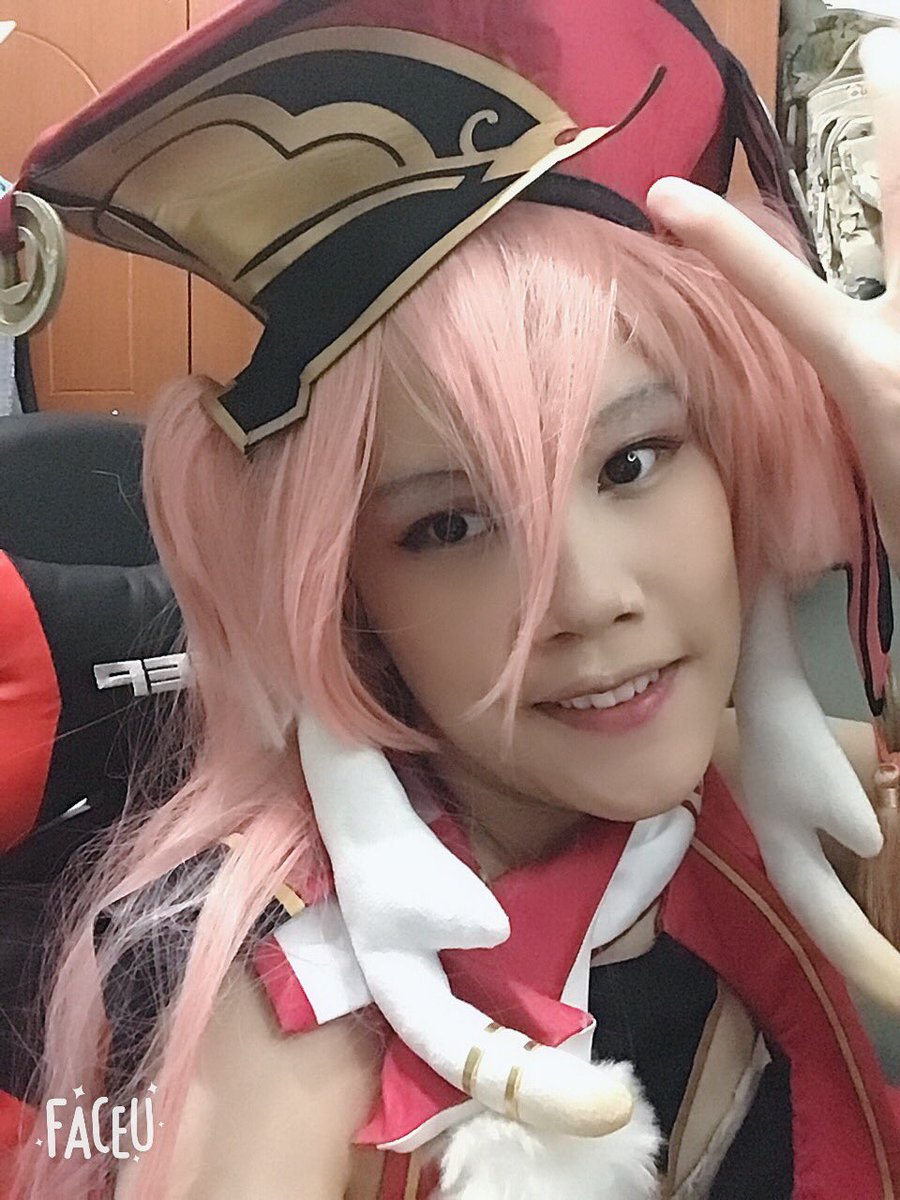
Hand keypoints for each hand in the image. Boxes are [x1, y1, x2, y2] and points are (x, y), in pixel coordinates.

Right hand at [646, 27, 899, 567]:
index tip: (667, 200)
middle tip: (883, 45)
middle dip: (895, 122)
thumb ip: (845, 400)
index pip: (782, 294)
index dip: (724, 243)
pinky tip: (896, 214)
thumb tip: (831, 368)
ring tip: (896, 75)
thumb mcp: (865, 469)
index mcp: (868, 377)